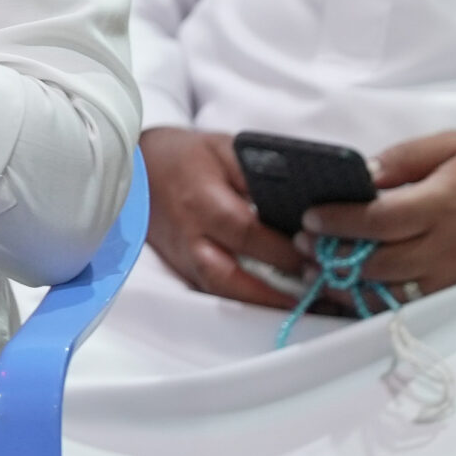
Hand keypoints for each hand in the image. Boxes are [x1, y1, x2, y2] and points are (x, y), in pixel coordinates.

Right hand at [141, 126, 310, 307]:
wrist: (135, 166)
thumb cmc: (185, 155)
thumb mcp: (225, 148)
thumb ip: (259, 173)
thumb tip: (301, 202)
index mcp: (201, 201)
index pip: (247, 232)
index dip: (283, 249)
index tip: (320, 255)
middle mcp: (189, 236)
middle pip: (231, 277)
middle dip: (276, 291)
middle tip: (318, 293)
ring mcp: (181, 257)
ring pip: (221, 292)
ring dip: (264, 304)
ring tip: (306, 306)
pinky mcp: (181, 267)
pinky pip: (214, 291)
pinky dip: (247, 300)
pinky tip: (277, 302)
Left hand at [299, 131, 455, 295]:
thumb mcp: (452, 146)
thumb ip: (403, 158)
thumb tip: (362, 175)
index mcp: (443, 206)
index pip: (379, 220)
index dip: (339, 222)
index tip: (310, 218)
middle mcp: (448, 248)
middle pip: (378, 263)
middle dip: (332, 255)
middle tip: (301, 245)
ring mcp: (455, 278)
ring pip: (391, 293)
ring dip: (348, 286)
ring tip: (315, 271)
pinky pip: (411, 306)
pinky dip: (377, 303)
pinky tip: (350, 291)